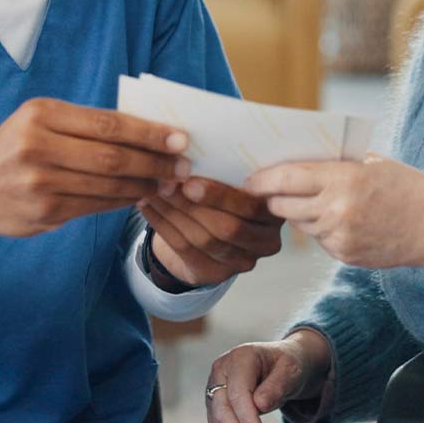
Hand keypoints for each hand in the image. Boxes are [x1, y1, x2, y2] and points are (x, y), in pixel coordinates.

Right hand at [0, 98, 189, 258]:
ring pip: (108, 184)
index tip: (180, 138)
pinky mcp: (45, 212)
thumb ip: (85, 125)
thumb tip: (147, 131)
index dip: (149, 133)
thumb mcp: (39, 123)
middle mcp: (38, 146)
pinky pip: (96, 206)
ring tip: (168, 183)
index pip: (108, 123)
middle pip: (113, 156)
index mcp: (41, 115)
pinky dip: (123, 201)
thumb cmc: (14, 149)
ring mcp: (41, 182)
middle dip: (155, 162)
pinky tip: (140, 196)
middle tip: (183, 166)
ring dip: (145, 185)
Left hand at [138, 177, 283, 285]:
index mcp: (275, 212)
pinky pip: (185, 249)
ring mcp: (242, 261)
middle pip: (227, 227)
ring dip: (174, 211)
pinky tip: (148, 206)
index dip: (221, 195)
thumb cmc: (224, 193)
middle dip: (193, 204)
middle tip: (166, 183)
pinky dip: (162, 225)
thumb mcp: (234, 178)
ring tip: (153, 189)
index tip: (191, 179)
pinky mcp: (216, 274)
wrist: (208, 229)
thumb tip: (190, 148)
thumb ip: (227, 168)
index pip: (252, 207)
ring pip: (203, 238)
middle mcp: (266, 241)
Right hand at [206, 330, 331, 422]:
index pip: (238, 392)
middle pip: (222, 408)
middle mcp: (222, 370)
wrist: (282, 365)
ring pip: (217, 420)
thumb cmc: (288, 365)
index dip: (247, 420)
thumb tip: (259, 405)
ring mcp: (216, 385)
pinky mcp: (216, 401)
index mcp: (240, 357)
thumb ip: (277, 385)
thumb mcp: (292, 370)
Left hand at [245, 155, 423, 281]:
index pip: (286, 178)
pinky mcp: (345, 255)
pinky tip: (336, 218)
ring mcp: (340, 237)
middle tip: (265, 191)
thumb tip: (290, 160)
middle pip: (283, 206)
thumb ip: (331, 163)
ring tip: (307, 201)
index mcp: (344, 179)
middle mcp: (338, 210)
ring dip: (297, 213)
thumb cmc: (405, 186)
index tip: (249, 179)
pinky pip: (318, 239)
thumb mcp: (369, 162)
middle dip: (272, 198)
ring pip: (299, 224)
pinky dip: (319, 228)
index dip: (262, 179)